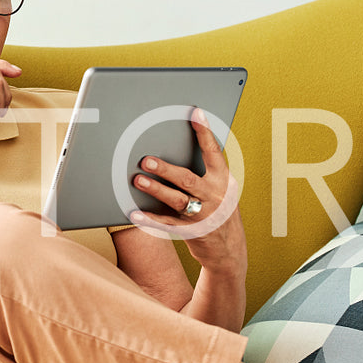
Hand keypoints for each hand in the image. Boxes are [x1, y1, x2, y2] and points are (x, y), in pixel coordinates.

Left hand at [127, 108, 245, 272]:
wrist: (229, 249)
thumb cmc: (218, 210)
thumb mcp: (219, 189)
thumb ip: (203, 172)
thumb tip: (175, 148)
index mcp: (223, 180)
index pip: (214, 152)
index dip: (204, 132)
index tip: (195, 113)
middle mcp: (215, 196)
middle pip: (188, 179)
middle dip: (166, 169)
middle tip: (146, 160)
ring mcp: (204, 215)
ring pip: (177, 200)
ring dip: (156, 190)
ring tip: (138, 181)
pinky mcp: (191, 232)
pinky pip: (167, 224)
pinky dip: (150, 219)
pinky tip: (134, 213)